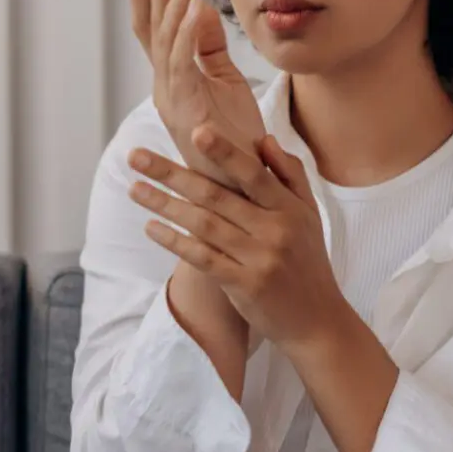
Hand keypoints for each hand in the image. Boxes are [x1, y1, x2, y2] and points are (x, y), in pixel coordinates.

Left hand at [126, 126, 348, 350]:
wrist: (317, 320)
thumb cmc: (308, 260)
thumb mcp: (309, 213)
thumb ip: (289, 173)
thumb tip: (264, 139)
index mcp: (290, 208)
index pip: (253, 173)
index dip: (224, 152)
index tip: (196, 130)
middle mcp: (274, 231)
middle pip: (216, 195)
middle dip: (172, 174)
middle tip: (137, 157)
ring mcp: (258, 259)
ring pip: (203, 225)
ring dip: (165, 205)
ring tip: (135, 189)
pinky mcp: (243, 286)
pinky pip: (202, 258)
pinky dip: (174, 242)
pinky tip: (151, 227)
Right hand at [129, 0, 267, 191]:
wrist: (242, 187)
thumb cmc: (235, 138)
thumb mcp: (225, 82)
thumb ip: (210, 47)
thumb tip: (198, 8)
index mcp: (173, 77)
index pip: (157, 23)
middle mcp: (165, 84)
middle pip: (152, 23)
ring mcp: (172, 97)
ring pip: (166, 37)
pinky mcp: (187, 110)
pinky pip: (182, 65)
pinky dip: (186, 34)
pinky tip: (194, 7)